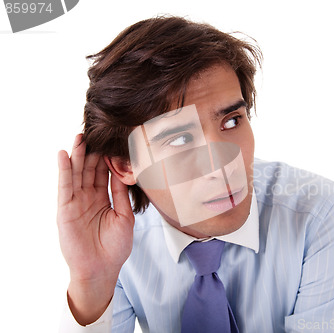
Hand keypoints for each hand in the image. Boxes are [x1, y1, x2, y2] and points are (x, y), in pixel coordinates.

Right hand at [57, 134, 134, 323]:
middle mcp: (88, 198)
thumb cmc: (115, 247)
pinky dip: (64, 170)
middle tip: (95, 132)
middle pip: (89, 169)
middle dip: (91, 151)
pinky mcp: (65, 209)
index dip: (106, 158)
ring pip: (76, 174)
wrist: (102, 269)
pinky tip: (64, 154)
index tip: (112, 140)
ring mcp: (76, 202)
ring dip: (77, 155)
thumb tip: (124, 172)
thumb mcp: (125, 217)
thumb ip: (121, 194)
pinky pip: (64, 186)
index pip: (104, 173)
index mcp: (103, 199)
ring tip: (80, 136)